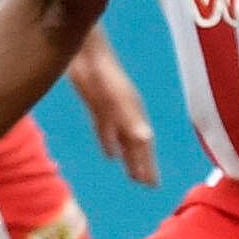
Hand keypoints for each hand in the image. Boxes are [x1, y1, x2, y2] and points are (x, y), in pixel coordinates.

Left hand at [67, 39, 158, 185]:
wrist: (86, 52)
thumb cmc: (103, 74)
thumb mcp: (118, 98)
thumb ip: (130, 117)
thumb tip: (145, 139)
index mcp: (134, 114)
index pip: (144, 145)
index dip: (147, 164)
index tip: (152, 185)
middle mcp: (126, 114)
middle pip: (136, 145)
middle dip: (141, 164)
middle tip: (147, 185)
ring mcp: (112, 110)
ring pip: (123, 140)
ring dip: (128, 157)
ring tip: (132, 175)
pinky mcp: (96, 104)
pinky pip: (106, 130)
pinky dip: (109, 143)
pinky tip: (110, 155)